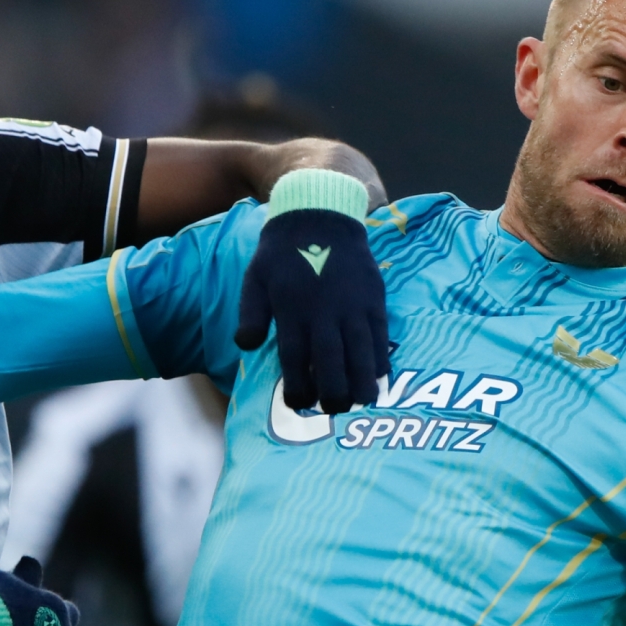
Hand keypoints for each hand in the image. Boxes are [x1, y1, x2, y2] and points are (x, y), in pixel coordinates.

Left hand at [233, 205, 388, 413]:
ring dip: (362, 380)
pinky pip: (379, 334)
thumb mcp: (255, 279)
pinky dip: (380, 357)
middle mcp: (323, 313)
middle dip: (333, 391)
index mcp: (292, 311)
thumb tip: (245, 346)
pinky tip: (380, 376)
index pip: (294, 359)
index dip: (298, 387)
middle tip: (334, 410)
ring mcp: (351, 306)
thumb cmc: (282, 253)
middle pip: (330, 361)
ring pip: (359, 351)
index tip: (299, 406)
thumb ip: (250, 314)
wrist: (320, 215)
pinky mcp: (372, 299)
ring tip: (363, 402)